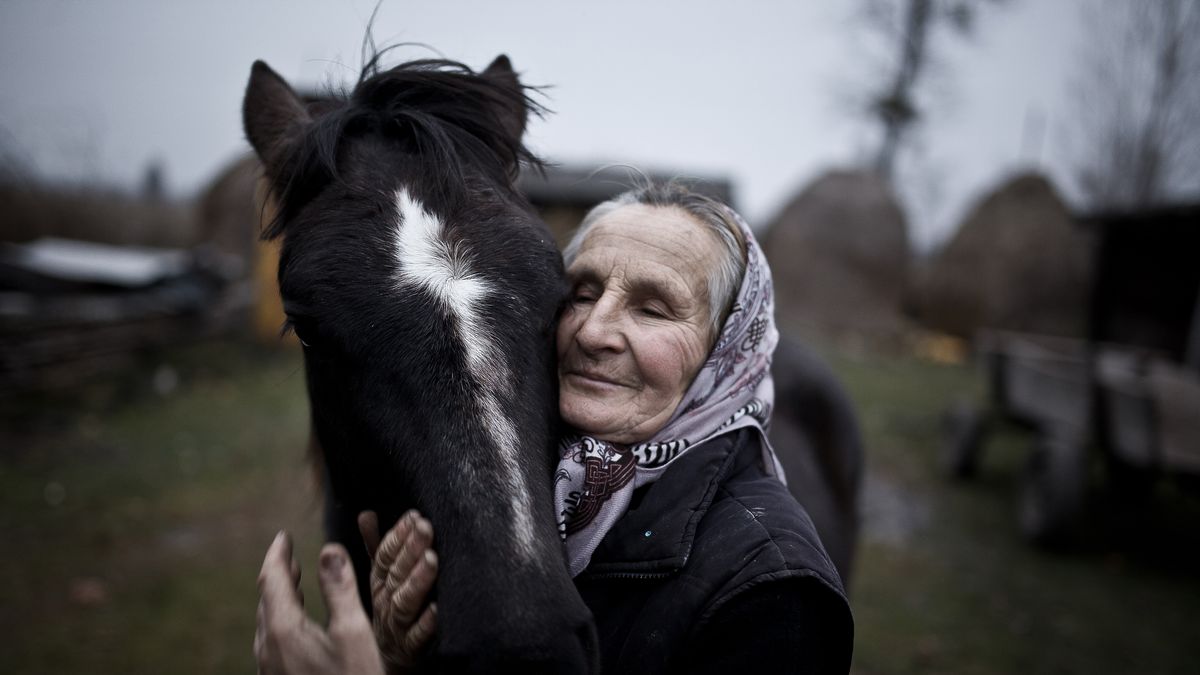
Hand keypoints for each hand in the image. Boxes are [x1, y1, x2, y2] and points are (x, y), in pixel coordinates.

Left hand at [254, 531, 385, 674]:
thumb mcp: (354, 633)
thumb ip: (340, 590)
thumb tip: (330, 550)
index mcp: (284, 631)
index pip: (272, 580)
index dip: (277, 555)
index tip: (284, 536)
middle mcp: (268, 650)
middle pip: (267, 602)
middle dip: (279, 575)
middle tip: (289, 556)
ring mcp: (269, 669)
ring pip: (268, 624)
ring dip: (279, 599)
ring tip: (292, 585)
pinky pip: (272, 643)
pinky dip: (281, 621)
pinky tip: (295, 626)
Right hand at [358, 510, 438, 673]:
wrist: (388, 658)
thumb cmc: (388, 609)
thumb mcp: (379, 578)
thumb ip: (376, 547)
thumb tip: (366, 514)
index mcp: (379, 583)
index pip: (384, 556)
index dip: (398, 536)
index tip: (413, 516)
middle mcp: (385, 602)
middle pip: (396, 574)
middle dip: (410, 550)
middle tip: (426, 528)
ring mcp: (397, 625)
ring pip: (404, 602)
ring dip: (417, 580)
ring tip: (432, 560)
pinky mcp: (410, 648)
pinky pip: (418, 636)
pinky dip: (426, 623)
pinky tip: (437, 608)